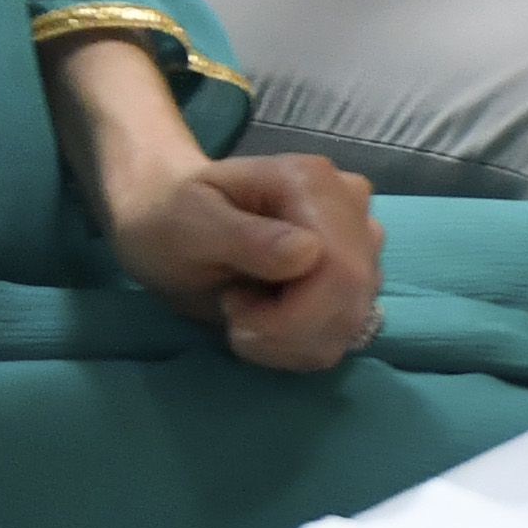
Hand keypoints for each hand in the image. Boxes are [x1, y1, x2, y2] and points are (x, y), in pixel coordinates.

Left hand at [113, 146, 388, 373]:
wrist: (168, 223)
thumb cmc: (171, 221)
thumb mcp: (189, 226)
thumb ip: (245, 238)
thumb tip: (309, 253)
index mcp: (312, 182)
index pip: (340, 269)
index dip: (291, 315)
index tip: (231, 306)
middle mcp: (350, 205)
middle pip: (351, 299)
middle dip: (287, 332)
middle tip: (235, 316)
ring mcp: (360, 239)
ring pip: (351, 321)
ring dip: (290, 341)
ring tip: (248, 315)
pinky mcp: (357, 274)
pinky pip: (346, 332)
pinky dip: (300, 345)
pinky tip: (268, 324)